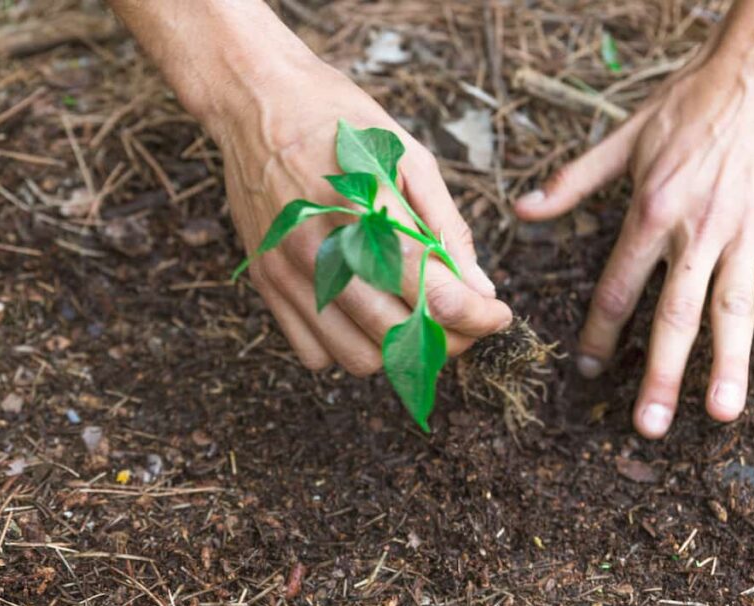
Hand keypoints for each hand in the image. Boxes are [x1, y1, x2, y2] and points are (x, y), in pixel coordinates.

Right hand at [214, 64, 510, 374]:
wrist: (257, 99)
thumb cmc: (339, 119)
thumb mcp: (408, 155)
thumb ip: (445, 226)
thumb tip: (480, 287)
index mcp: (366, 212)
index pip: (432, 294)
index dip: (477, 317)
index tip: (497, 315)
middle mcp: (322, 250)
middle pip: (398, 337)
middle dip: (447, 340)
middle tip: (463, 319)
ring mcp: (289, 272)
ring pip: (357, 358)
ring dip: (396, 351)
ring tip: (414, 319)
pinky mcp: (266, 283)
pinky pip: (314, 354)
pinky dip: (347, 347)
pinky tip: (364, 314)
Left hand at [515, 34, 753, 437]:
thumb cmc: (690, 100)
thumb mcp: (624, 137)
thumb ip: (573, 181)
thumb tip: (521, 210)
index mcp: (650, 213)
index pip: (617, 288)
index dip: (600, 332)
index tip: (589, 369)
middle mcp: (697, 231)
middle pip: (675, 315)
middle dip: (661, 375)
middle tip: (649, 427)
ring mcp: (746, 231)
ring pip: (734, 308)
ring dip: (729, 363)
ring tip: (720, 413)